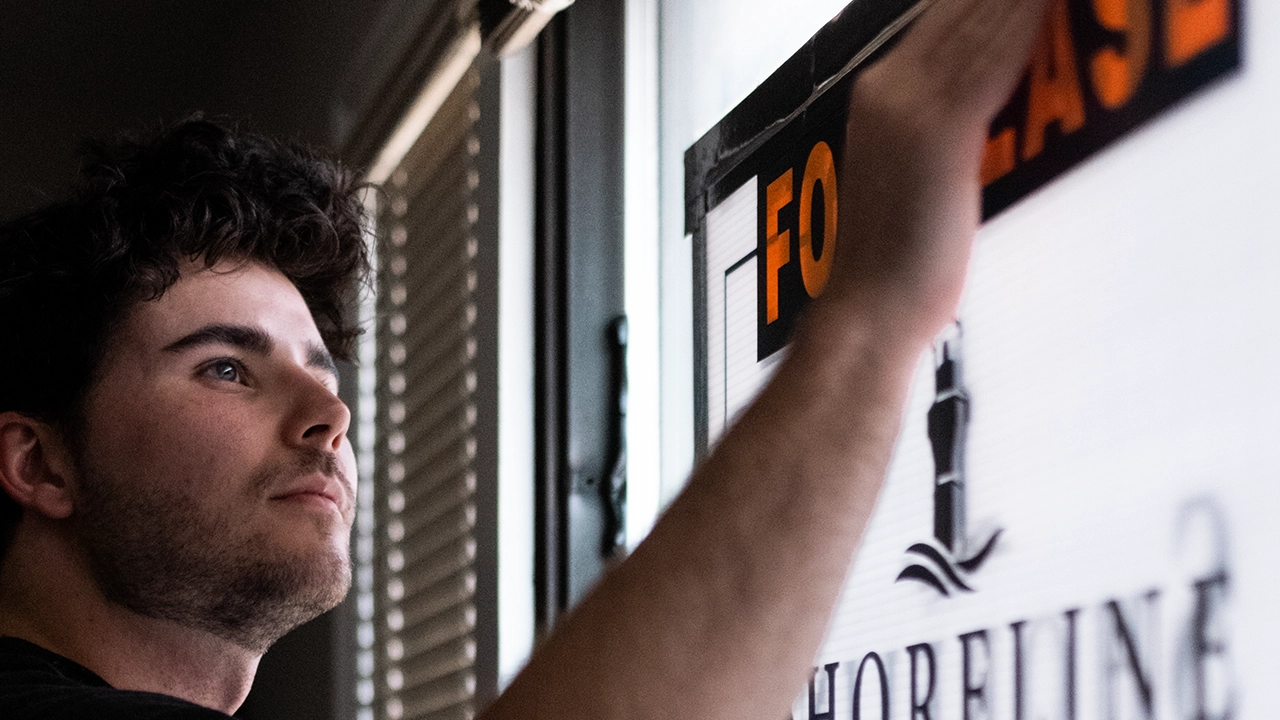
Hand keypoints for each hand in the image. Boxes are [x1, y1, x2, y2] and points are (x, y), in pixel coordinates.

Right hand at [817, 0, 1050, 343]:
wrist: (867, 313)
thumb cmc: (891, 265)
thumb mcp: (918, 179)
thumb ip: (948, 134)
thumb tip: (989, 117)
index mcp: (880, 96)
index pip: (945, 17)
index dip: (990, 4)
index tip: (1026, 5)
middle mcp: (889, 88)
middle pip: (963, 8)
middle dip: (1009, 2)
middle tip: (1053, 2)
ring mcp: (911, 105)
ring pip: (981, 21)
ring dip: (1021, 6)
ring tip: (1065, 0)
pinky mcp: (941, 130)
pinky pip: (994, 60)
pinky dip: (1026, 25)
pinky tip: (1053, 9)